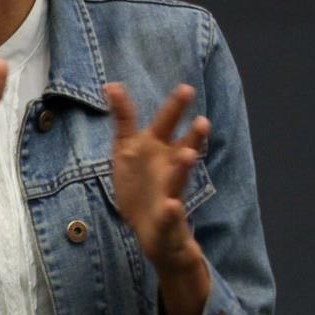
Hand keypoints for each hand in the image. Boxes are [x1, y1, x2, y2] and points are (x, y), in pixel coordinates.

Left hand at [106, 81, 209, 274]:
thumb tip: (111, 83)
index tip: (186, 88)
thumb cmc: (142, 184)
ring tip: (189, 155)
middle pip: (182, 150)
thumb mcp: (128, 150)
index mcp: (159, 150)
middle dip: (193, 136)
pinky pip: (169, 215)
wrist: (152, 231)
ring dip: (183, 168)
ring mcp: (170, 193)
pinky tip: (171, 205)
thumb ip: (124, 118)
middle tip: (203, 121)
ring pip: (179, 180)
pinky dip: (171, 211)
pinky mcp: (166, 219)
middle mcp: (169, 168)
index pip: (166, 125)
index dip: (175, 108)